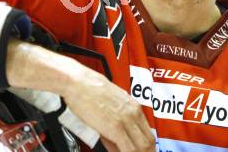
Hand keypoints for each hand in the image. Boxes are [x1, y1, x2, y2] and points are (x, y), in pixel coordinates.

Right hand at [6, 40, 155, 151]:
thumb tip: (118, 135)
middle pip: (148, 141)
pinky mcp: (115, 128)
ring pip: (141, 147)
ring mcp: (125, 121)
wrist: (79, 82)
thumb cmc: (90, 88)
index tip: (143, 151)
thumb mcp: (111, 101)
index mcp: (134, 106)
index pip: (148, 132)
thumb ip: (118, 119)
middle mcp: (133, 113)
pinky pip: (128, 149)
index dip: (147, 146)